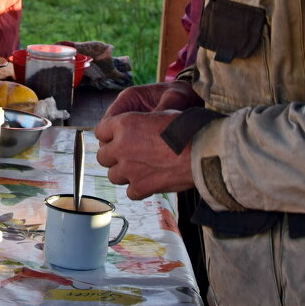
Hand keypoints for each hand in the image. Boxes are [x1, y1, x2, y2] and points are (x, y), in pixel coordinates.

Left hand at [94, 81, 199, 199]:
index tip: (118, 139)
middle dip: (114, 157)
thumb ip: (141, 122)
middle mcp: (121, 146)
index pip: (100, 131)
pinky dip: (138, 189)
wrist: (204, 150)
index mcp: (124, 123)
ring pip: (113, 176)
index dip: (109, 136)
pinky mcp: (141, 186)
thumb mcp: (160, 113)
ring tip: (139, 170)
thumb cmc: (188, 128)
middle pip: (103, 156)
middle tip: (129, 157)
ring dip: (124, 173)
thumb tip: (138, 128)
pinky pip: (129, 192)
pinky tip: (149, 182)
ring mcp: (129, 168)